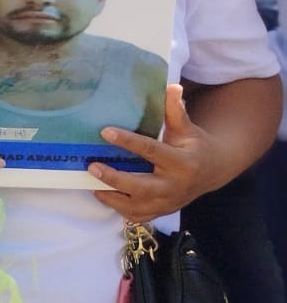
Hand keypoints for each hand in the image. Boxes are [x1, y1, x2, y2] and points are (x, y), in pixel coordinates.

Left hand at [90, 85, 219, 222]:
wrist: (212, 172)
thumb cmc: (194, 145)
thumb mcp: (187, 128)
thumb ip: (176, 111)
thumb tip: (171, 86)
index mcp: (183, 163)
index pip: (151, 151)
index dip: (128, 141)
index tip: (105, 131)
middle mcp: (175, 186)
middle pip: (142, 186)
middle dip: (115, 178)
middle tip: (92, 166)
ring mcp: (167, 203)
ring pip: (136, 206)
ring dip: (111, 196)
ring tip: (90, 181)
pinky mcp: (160, 212)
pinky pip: (135, 215)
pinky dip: (117, 207)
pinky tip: (101, 193)